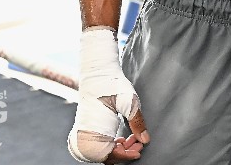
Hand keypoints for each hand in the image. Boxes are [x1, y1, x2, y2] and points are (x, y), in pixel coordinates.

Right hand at [68, 27, 149, 161]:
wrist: (99, 73)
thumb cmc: (112, 85)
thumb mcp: (130, 103)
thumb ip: (137, 122)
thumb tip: (145, 139)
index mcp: (94, 131)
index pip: (109, 155)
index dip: (125, 156)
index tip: (139, 151)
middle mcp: (86, 135)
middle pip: (106, 156)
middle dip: (124, 153)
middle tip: (140, 144)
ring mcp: (85, 134)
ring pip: (102, 152)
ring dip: (119, 150)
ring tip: (134, 140)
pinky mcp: (87, 131)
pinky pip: (98, 146)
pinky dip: (111, 145)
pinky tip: (123, 138)